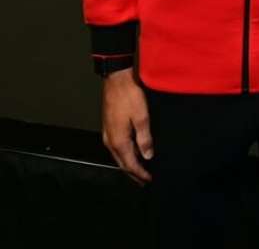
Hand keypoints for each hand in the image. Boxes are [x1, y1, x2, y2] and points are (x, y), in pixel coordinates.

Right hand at [101, 67, 152, 184]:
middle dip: (133, 173)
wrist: (116, 79)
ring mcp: (108, 133)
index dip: (140, 174)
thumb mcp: (142, 117)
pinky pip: (117, 147)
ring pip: (118, 155)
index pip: (130, 164)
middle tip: (144, 181)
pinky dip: (125, 154)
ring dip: (128, 164)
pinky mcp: (109, 126)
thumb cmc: (129, 96)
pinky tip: (132, 152)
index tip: (149, 180)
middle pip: (122, 163)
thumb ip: (144, 138)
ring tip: (139, 170)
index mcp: (118, 141)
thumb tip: (147, 156)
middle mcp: (110, 140)